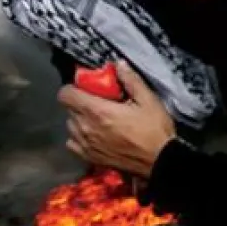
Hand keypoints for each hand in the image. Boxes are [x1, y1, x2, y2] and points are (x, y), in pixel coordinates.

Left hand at [59, 61, 174, 179]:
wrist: (160, 161)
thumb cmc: (155, 131)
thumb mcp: (148, 100)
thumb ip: (130, 80)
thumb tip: (118, 64)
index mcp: (97, 111)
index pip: (66, 94)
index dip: (75, 88)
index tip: (88, 88)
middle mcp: (86, 128)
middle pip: (69, 109)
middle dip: (81, 102)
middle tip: (99, 103)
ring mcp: (86, 144)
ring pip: (70, 125)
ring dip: (80, 120)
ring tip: (98, 121)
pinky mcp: (89, 157)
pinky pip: (72, 143)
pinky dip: (79, 137)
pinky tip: (93, 136)